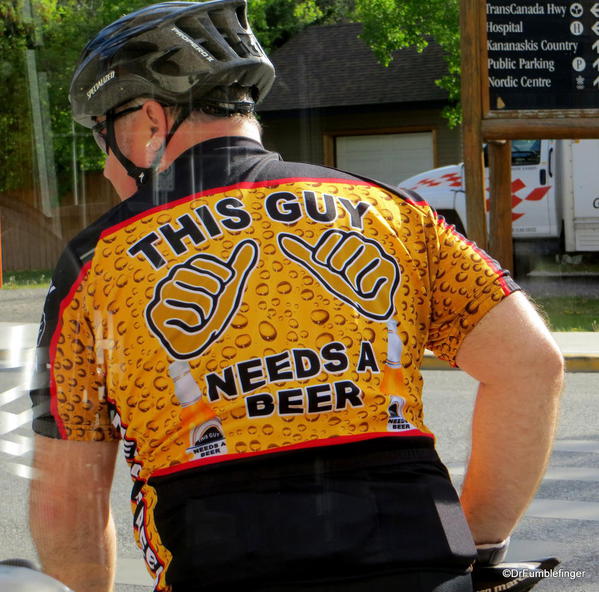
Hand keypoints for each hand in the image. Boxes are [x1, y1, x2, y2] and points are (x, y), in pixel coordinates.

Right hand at [147, 240, 257, 357]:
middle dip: (211, 289)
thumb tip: (251, 244)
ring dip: (204, 307)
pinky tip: (192, 327)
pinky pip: (178, 312)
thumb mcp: (228, 290)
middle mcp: (169, 282)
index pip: (199, 262)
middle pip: (191, 275)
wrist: (199, 347)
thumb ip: (237, 267)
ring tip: (205, 316)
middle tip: (215, 300)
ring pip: (186, 293)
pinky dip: (191, 322)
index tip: (227, 280)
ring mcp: (161, 299)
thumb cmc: (212, 315)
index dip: (217, 270)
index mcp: (185, 273)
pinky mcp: (156, 317)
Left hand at [278, 230, 399, 319]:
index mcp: (349, 240)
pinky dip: (367, 289)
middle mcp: (367, 244)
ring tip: (355, 286)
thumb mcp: (321, 268)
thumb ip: (304, 253)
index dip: (325, 254)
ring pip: (359, 262)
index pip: (334, 237)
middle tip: (341, 275)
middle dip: (340, 265)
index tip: (325, 265)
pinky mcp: (392, 270)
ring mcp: (380, 256)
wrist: (364, 307)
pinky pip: (373, 275)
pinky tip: (368, 292)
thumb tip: (282, 238)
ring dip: (353, 279)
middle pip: (349, 245)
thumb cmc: (342, 286)